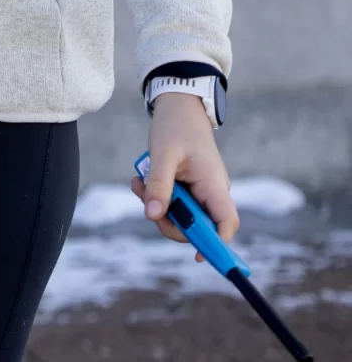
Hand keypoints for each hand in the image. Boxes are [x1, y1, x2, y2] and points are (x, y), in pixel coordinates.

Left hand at [130, 93, 237, 257]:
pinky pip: (174, 202)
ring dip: (158, 206)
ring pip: (182, 215)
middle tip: (144, 203)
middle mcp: (212, 192)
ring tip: (138, 184)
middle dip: (169, 221)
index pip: (226, 223)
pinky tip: (141, 180)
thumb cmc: (175, 128)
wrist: (178, 107)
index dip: (217, 244)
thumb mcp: (161, 156)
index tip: (198, 256)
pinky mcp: (189, 187)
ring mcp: (201, 190)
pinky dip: (157, 196)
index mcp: (214, 185)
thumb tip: (152, 215)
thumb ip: (158, 186)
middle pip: (199, 226)